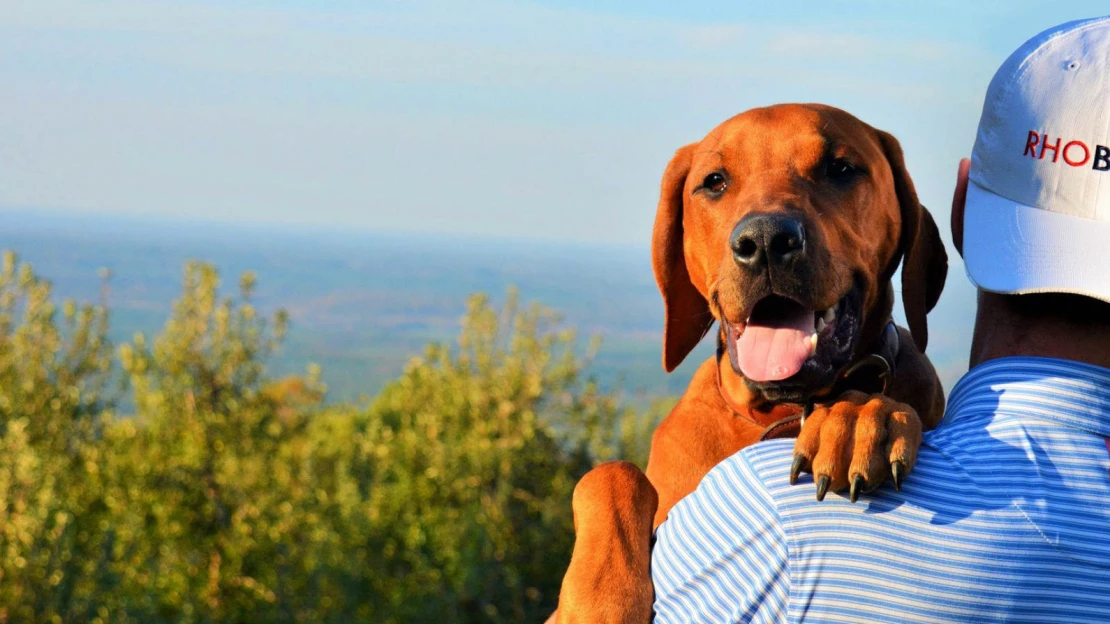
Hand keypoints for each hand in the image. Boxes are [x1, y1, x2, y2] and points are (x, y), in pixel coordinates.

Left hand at [790, 390, 921, 501]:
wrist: (896, 431)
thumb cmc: (856, 451)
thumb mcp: (834, 452)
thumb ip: (819, 460)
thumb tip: (798, 480)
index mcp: (829, 408)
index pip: (813, 425)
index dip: (805, 450)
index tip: (795, 478)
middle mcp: (853, 401)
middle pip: (837, 427)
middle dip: (830, 459)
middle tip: (826, 487)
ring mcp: (880, 406)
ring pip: (868, 429)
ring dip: (863, 459)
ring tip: (859, 485)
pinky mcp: (907, 414)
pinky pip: (902, 433)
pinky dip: (899, 455)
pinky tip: (896, 475)